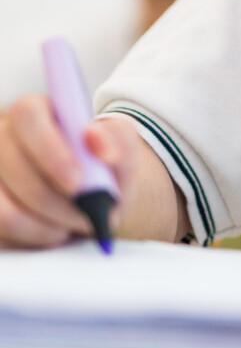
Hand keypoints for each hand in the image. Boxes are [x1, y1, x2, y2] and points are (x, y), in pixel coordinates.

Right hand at [0, 96, 164, 246]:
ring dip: (47, 224)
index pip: (28, 116)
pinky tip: (56, 231)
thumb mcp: (122, 149)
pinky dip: (34, 236)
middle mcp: (4, 137)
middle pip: (14, 166)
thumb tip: (94, 138)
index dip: (50, 150)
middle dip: (55, 200)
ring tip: (75, 222)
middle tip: (87, 215)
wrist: (98, 197)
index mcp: (36, 110)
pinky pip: (2, 228)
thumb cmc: (105, 166)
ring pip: (4, 206)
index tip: (78, 182)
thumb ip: (117, 139)